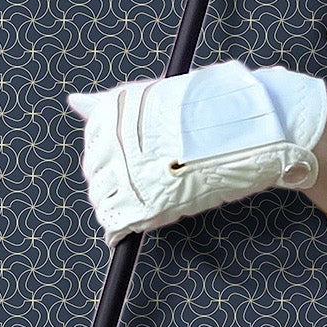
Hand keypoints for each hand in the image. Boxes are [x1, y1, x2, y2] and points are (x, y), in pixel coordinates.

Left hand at [68, 61, 326, 240]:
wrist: (254, 127)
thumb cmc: (210, 110)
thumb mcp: (156, 97)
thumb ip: (112, 105)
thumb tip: (73, 101)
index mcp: (118, 108)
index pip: (94, 141)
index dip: (107, 156)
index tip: (125, 162)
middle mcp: (118, 137)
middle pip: (94, 171)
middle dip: (108, 181)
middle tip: (134, 185)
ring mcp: (132, 170)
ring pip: (102, 197)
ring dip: (113, 205)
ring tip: (135, 204)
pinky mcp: (149, 201)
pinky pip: (117, 220)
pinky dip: (117, 227)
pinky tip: (122, 229)